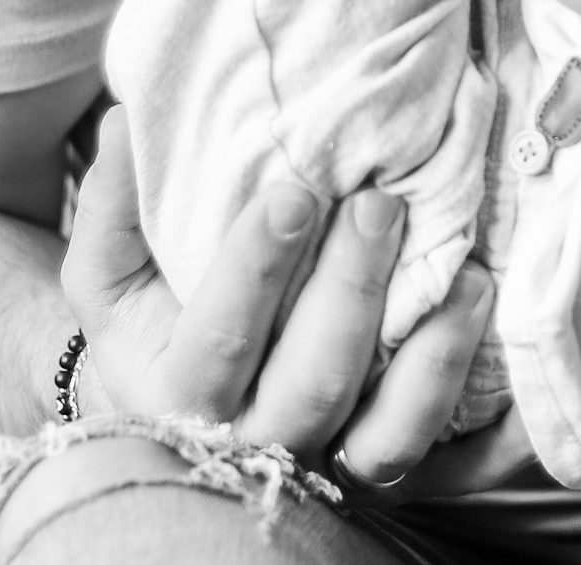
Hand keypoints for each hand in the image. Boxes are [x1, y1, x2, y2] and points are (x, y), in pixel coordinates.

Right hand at [61, 108, 506, 485]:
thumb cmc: (148, 321)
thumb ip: (113, 202)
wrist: (181, 409)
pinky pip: (418, 433)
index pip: (219, 336)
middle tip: (378, 204)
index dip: (256, 267)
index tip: (292, 194)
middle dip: (349, 289)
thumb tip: (122, 121)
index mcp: (175, 391)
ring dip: (421, 342)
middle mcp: (250, 434)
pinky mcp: (375, 457)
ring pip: (377, 424)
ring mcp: (319, 451)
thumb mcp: (108, 271)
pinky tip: (472, 295)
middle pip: (310, 378)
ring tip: (452, 258)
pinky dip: (449, 371)